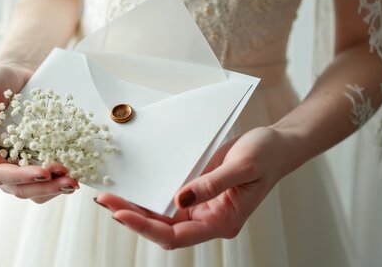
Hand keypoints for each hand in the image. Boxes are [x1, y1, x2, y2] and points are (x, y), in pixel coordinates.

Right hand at [0, 63, 79, 203]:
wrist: (18, 75)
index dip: (21, 177)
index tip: (45, 172)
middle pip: (18, 188)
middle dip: (44, 187)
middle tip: (70, 181)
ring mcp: (16, 166)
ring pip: (32, 191)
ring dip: (54, 190)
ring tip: (74, 181)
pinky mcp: (34, 162)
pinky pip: (45, 182)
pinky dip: (58, 182)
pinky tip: (75, 175)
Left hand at [95, 127, 292, 249]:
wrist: (275, 145)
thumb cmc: (266, 157)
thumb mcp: (242, 166)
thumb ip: (211, 184)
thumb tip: (180, 199)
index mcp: (221, 222)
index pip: (176, 235)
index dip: (147, 227)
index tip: (122, 212)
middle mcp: (207, 219)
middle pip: (162, 228)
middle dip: (132, 216)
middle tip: (105, 199)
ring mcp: (200, 207)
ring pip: (160, 215)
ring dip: (135, 206)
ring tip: (109, 195)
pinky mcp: (195, 192)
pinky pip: (166, 198)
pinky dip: (148, 194)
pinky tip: (131, 187)